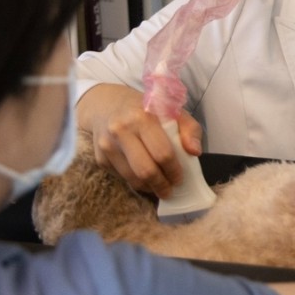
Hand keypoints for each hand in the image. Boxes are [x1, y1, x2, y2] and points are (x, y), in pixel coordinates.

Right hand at [77, 84, 200, 198]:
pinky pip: (121, 177)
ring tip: (159, 187)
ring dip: (148, 187)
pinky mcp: (99, 157)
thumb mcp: (172, 110)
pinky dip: (135, 182)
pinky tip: (144, 179)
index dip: (174, 170)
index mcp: (142, 117)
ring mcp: (107, 145)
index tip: (180, 178)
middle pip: (145, 170)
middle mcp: (121, 130)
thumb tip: (195, 152)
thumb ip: (190, 129)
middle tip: (170, 190)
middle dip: (161, 185)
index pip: (162, 153)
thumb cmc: (146, 109)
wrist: (107, 104)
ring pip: (131, 178)